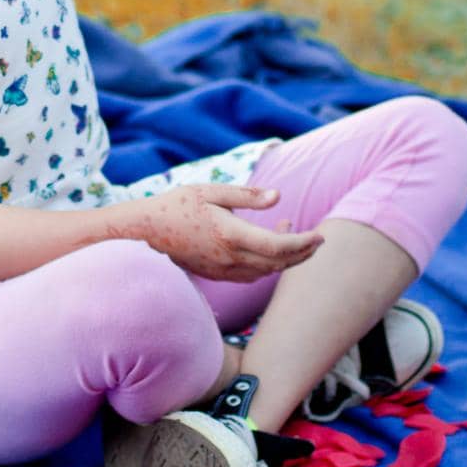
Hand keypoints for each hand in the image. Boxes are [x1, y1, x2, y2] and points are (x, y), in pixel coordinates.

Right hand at [127, 182, 324, 282]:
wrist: (145, 231)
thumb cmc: (177, 204)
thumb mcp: (212, 191)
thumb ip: (247, 196)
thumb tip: (278, 197)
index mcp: (231, 234)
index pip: (278, 247)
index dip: (303, 244)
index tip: (320, 235)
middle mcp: (229, 257)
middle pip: (277, 263)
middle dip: (302, 253)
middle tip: (317, 240)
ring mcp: (222, 269)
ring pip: (266, 272)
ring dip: (285, 258)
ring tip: (291, 234)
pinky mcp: (216, 274)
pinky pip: (251, 275)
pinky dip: (268, 265)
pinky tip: (267, 249)